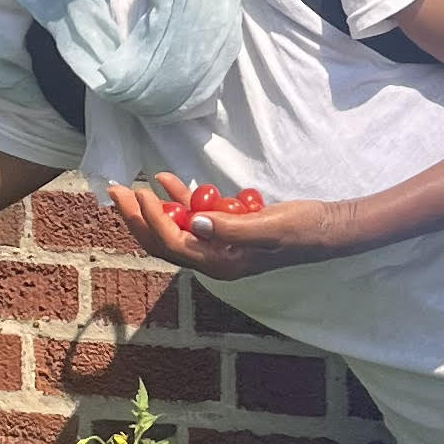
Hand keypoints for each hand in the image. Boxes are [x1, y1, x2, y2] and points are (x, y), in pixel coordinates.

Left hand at [106, 173, 355, 279]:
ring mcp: (219, 244)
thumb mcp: (268, 227)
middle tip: (117, 191)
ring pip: (174, 229)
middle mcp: (214, 258)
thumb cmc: (302, 230)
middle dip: (138, 218)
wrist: (326, 228)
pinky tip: (166, 179)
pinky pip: (194, 216)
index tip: (140, 194)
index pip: (175, 243)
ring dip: (152, 208)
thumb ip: (231, 227)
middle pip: (164, 241)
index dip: (153, 221)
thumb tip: (194, 223)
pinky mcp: (226, 229)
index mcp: (221, 263)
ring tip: (132, 186)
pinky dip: (179, 199)